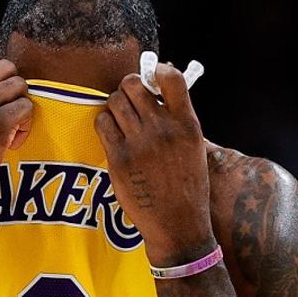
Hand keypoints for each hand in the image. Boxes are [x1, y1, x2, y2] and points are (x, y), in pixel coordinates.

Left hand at [94, 64, 215, 266]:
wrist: (178, 226)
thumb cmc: (188, 187)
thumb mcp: (195, 148)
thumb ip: (179, 119)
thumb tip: (161, 90)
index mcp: (187, 125)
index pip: (172, 78)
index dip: (158, 70)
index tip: (153, 76)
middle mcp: (163, 130)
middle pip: (133, 85)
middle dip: (129, 88)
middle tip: (131, 99)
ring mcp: (139, 143)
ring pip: (114, 101)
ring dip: (116, 105)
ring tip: (122, 118)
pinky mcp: (118, 158)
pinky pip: (102, 123)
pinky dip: (105, 123)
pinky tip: (113, 133)